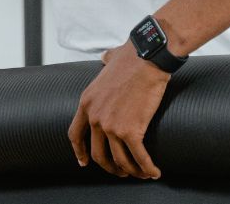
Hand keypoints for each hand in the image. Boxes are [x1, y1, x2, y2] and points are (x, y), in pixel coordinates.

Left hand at [67, 41, 169, 179]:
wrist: (147, 58)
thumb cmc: (132, 57)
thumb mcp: (110, 59)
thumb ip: (105, 61)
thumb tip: (106, 56)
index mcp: (87, 102)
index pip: (75, 134)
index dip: (79, 151)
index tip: (84, 161)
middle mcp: (95, 117)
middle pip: (97, 154)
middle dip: (109, 167)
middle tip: (119, 171)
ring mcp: (112, 126)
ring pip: (119, 160)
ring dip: (130, 171)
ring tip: (140, 173)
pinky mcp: (131, 130)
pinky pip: (138, 157)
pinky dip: (147, 168)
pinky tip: (154, 172)